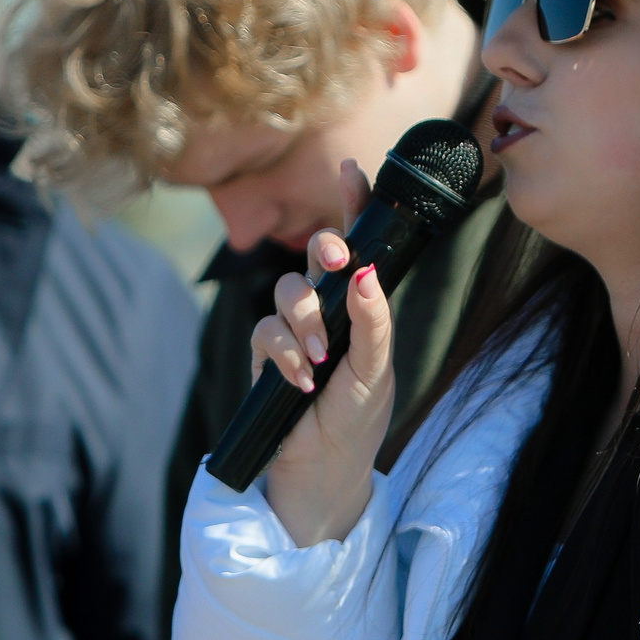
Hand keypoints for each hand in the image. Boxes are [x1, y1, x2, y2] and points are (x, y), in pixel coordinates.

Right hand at [246, 159, 392, 546]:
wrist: (324, 470)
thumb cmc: (358, 419)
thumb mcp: (377, 370)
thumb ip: (373, 321)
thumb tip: (365, 270)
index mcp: (360, 306)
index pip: (356, 246)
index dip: (352, 204)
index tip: (351, 170)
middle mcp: (325, 309)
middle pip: (314, 255)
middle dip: (323, 248)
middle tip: (337, 262)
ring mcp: (292, 330)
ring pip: (285, 289)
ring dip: (303, 317)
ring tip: (319, 357)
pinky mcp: (264, 355)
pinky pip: (263, 330)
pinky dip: (283, 352)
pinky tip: (300, 380)